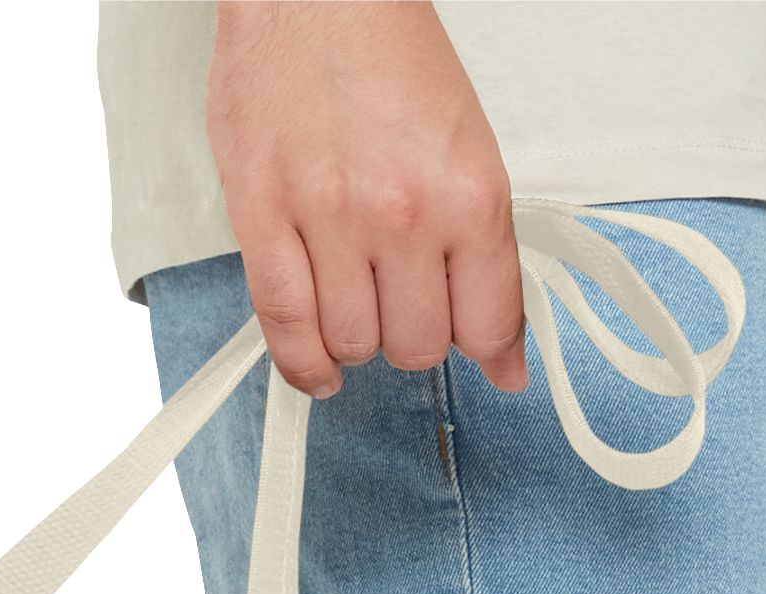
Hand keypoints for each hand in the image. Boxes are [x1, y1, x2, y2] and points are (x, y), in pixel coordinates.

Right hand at [205, 0, 524, 398]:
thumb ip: (484, 255)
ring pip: (355, 344)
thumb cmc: (386, 55)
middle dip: (414, 335)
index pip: (488, 323)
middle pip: (418, 345)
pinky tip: (320, 367)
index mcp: (469, 193)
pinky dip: (306, 364)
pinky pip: (286, 328)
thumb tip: (502, 356)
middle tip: (404, 301)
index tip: (484, 355)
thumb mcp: (467, 147)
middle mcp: (403, 215)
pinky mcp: (263, 221)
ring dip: (359, 339)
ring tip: (356, 303)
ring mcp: (330, 222)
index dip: (488, 350)